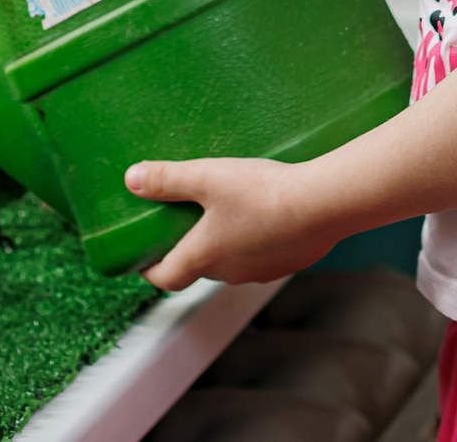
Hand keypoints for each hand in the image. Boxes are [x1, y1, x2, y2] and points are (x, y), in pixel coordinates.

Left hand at [128, 156, 342, 289]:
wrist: (323, 205)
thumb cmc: (263, 193)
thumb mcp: (208, 177)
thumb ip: (168, 179)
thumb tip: (133, 179)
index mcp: (203, 256)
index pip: (166, 278)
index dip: (149, 269)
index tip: (143, 257)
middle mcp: (229, 272)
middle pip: (198, 268)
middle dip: (187, 248)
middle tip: (183, 220)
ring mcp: (260, 271)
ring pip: (231, 261)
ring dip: (222, 244)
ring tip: (224, 212)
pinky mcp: (287, 263)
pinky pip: (260, 255)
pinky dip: (253, 240)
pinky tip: (262, 213)